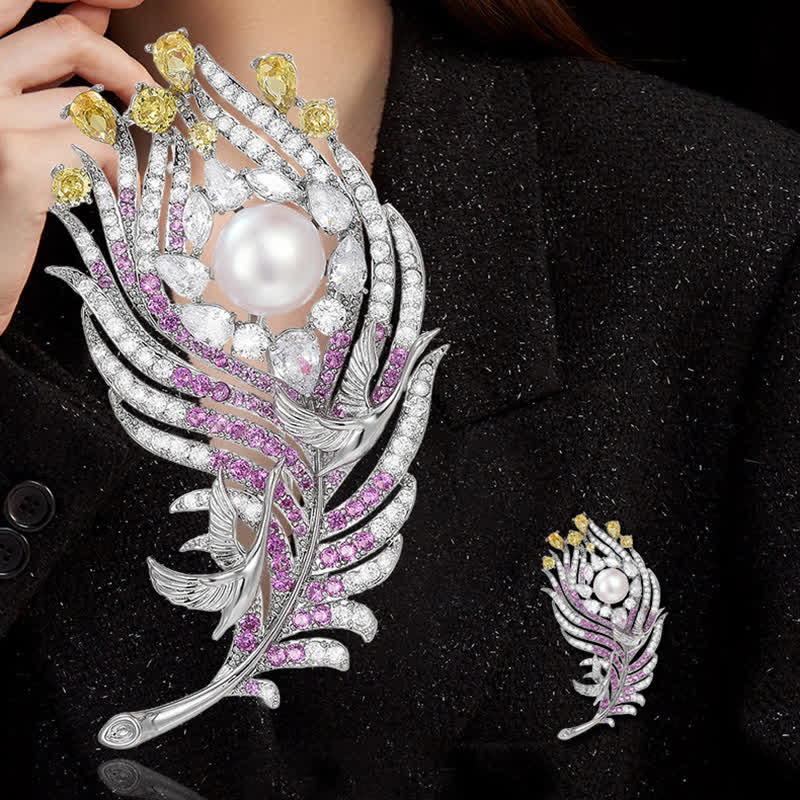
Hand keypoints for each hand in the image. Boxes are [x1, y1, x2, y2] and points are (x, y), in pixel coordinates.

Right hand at [0, 0, 151, 334]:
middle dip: (126, 67)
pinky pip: (103, 149)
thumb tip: (92, 12)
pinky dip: (121, 176)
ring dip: (118, 142)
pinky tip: (107, 200)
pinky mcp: (21, 166)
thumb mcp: (11, 119)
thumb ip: (43, 65)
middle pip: (68, 38)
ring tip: (108, 177)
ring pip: (92, 105)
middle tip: (154, 99)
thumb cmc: (0, 203)